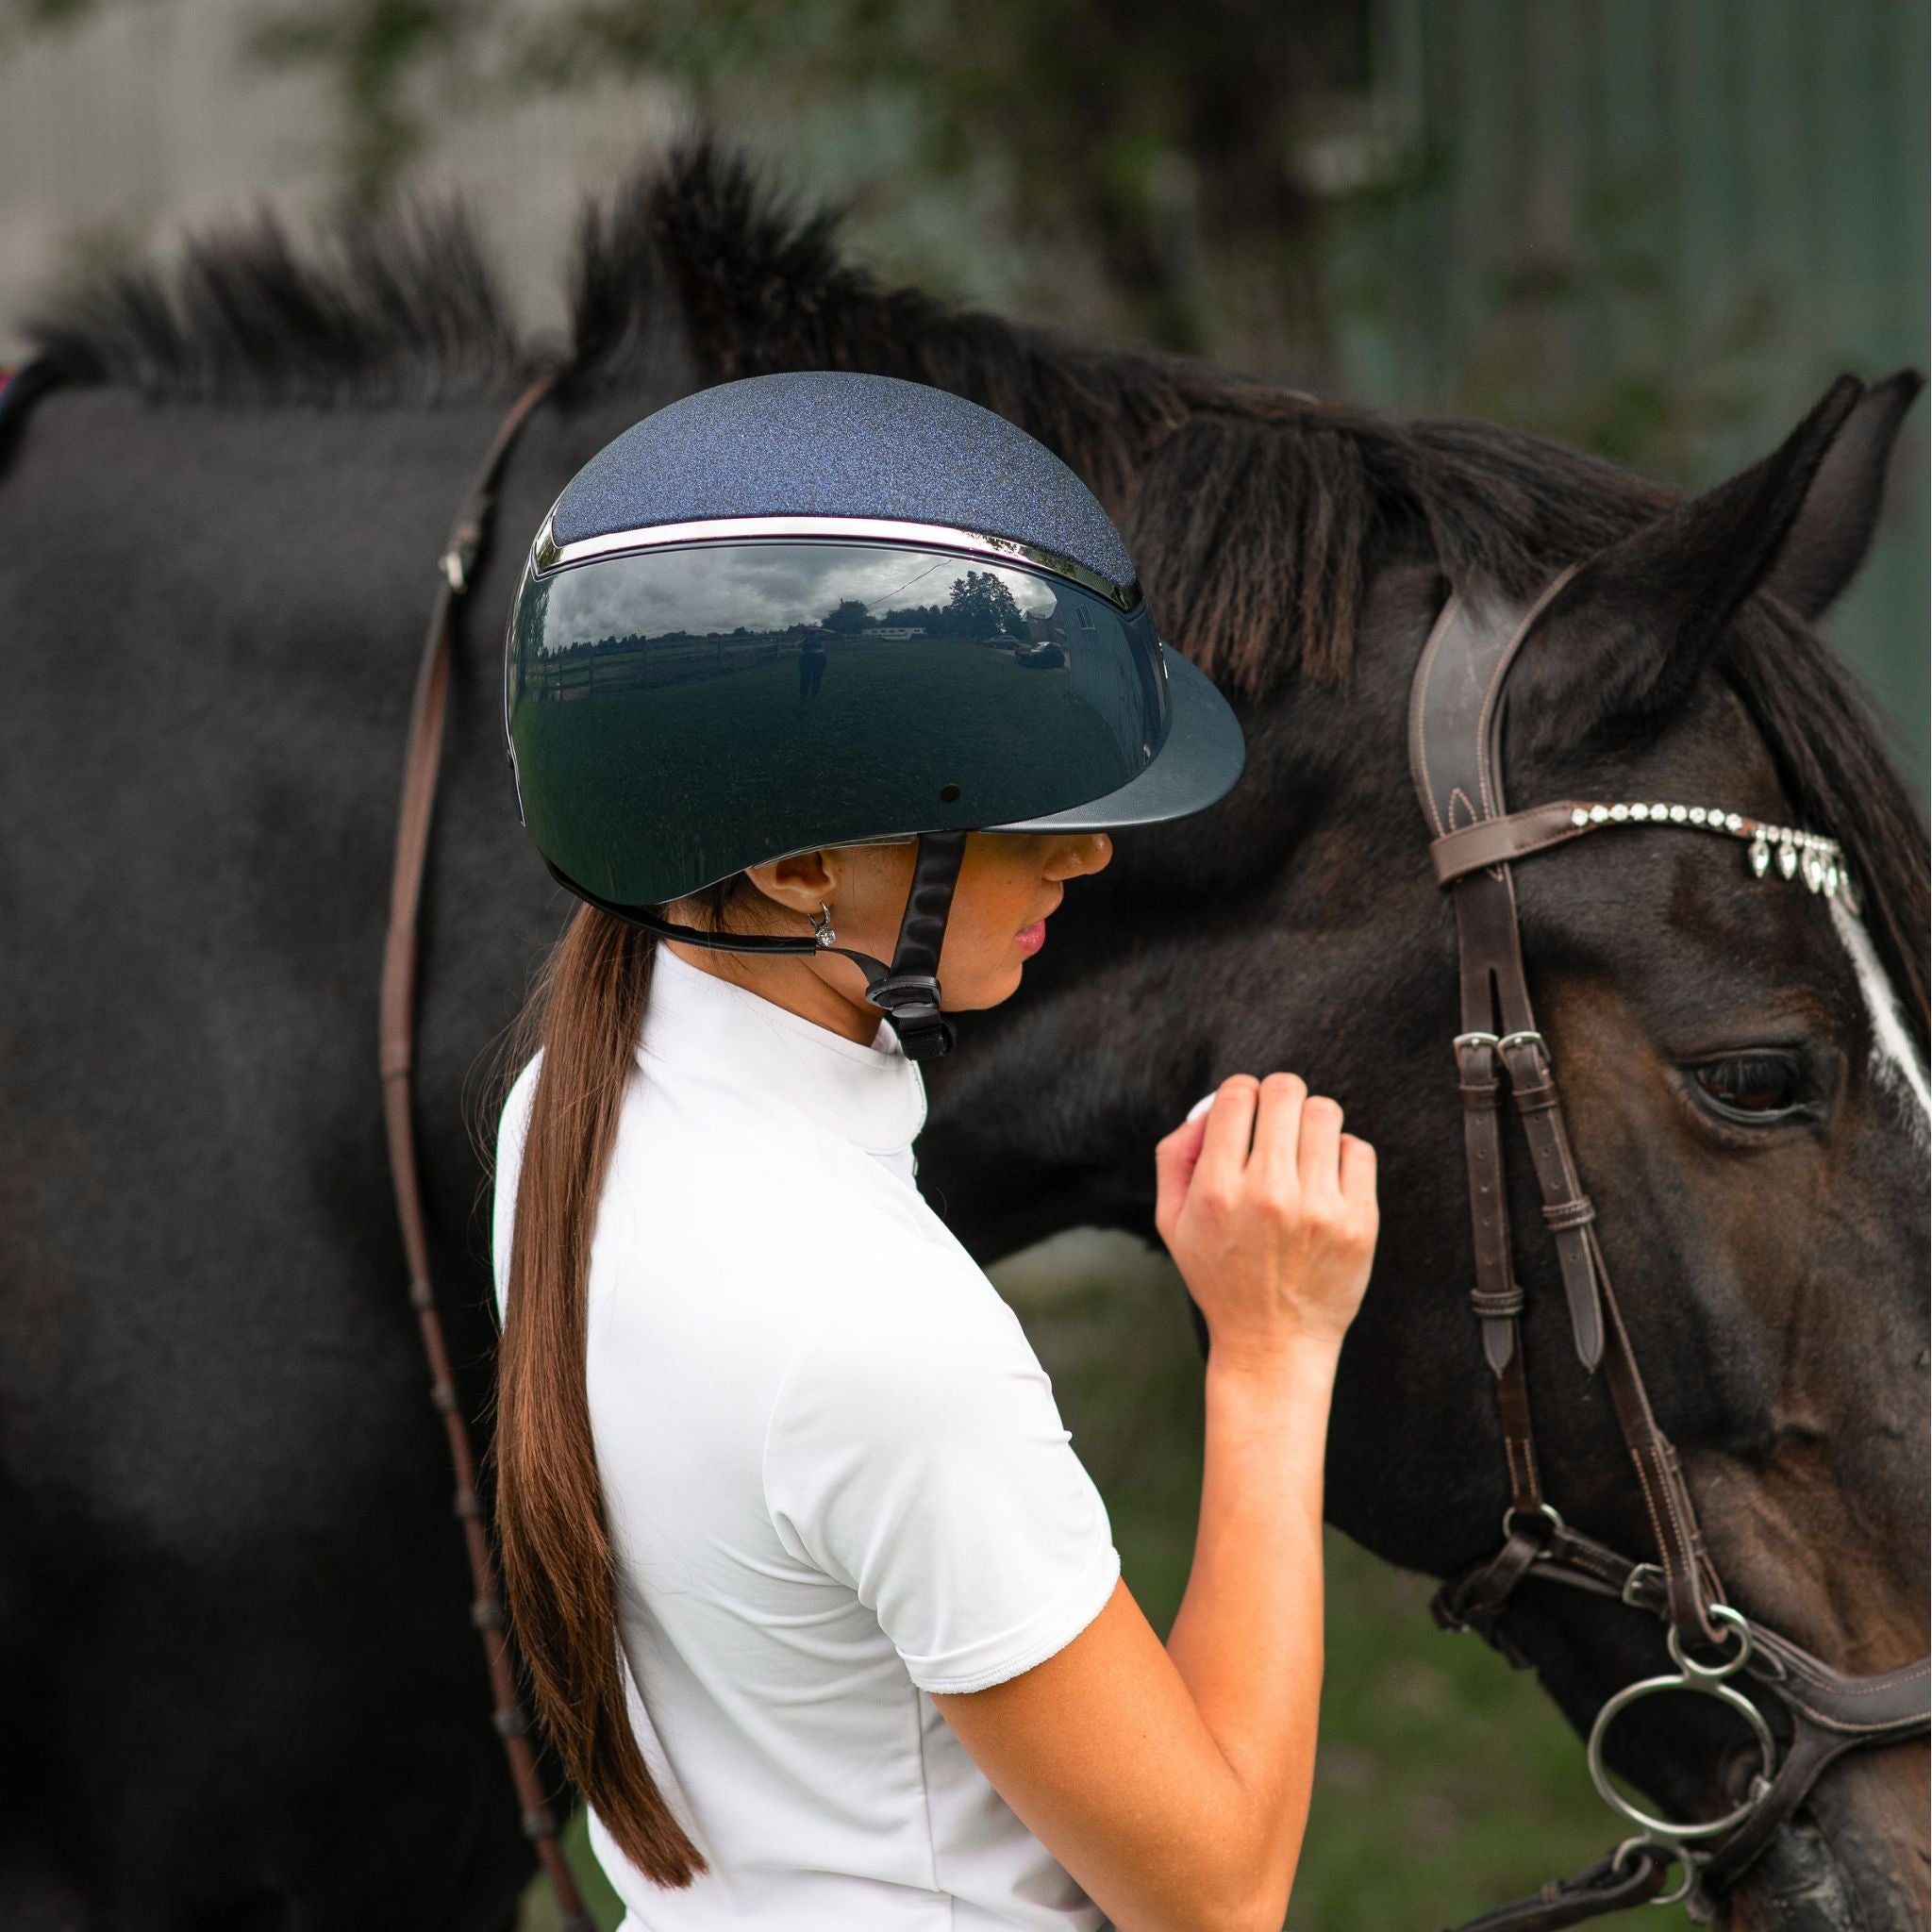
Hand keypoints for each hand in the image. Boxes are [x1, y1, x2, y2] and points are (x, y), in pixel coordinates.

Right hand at [1153, 1074, 1378, 1367]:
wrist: (1273, 1344)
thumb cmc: (1220, 1277)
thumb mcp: (1172, 1222)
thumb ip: (1176, 1155)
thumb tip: (1208, 1107)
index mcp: (1217, 1190)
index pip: (1237, 1094)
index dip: (1240, 1093)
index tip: (1245, 1114)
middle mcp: (1268, 1194)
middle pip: (1285, 1091)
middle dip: (1277, 1098)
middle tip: (1276, 1125)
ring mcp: (1318, 1208)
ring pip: (1325, 1112)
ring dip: (1311, 1122)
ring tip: (1302, 1151)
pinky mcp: (1358, 1221)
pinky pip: (1358, 1149)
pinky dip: (1341, 1154)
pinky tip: (1325, 1180)